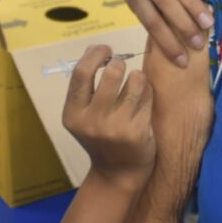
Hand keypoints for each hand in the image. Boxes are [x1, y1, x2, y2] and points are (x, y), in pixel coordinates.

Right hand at [63, 45, 155, 192]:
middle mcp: (91, 122)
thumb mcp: (83, 116)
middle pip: (112, 73)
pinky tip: (143, 102)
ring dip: (137, 77)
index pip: (81, 73)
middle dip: (120, 63)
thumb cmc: (101, 136)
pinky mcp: (137, 132)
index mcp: (73, 114)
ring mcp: (115, 128)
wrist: (118, 173)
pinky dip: (148, 93)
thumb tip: (95, 49)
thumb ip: (85, 86)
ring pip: (135, 81)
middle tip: (121, 65)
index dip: (95, 54)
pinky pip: (148, 96)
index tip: (105, 49)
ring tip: (135, 84)